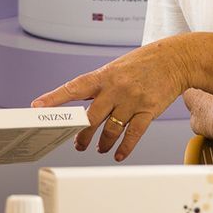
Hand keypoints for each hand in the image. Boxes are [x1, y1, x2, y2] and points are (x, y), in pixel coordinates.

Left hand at [32, 37, 191, 163]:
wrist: (175, 59)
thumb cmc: (143, 63)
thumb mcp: (116, 68)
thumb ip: (99, 86)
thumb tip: (80, 104)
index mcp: (104, 76)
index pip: (73, 88)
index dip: (54, 98)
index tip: (37, 107)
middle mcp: (116, 89)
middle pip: (91, 118)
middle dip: (81, 135)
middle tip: (77, 144)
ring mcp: (133, 101)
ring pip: (111, 130)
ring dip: (102, 143)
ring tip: (99, 148)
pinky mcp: (149, 111)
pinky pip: (134, 134)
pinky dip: (124, 147)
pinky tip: (118, 154)